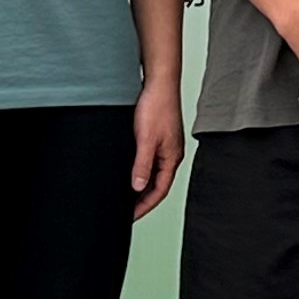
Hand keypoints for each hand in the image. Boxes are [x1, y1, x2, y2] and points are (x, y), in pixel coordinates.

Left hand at [128, 77, 185, 218]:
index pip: (159, 191)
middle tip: (126, 210)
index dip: (145, 206)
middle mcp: (171, 154)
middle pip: (157, 184)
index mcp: (172, 158)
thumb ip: (142, 165)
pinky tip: (129, 170)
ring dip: (141, 184)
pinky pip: (149, 160)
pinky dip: (140, 169)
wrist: (158, 82)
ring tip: (125, 194)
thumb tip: (137, 186)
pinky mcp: (158, 136)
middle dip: (142, 199)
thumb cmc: (157, 106)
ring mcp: (165, 145)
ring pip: (153, 172)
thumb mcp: (146, 140)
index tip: (130, 216)